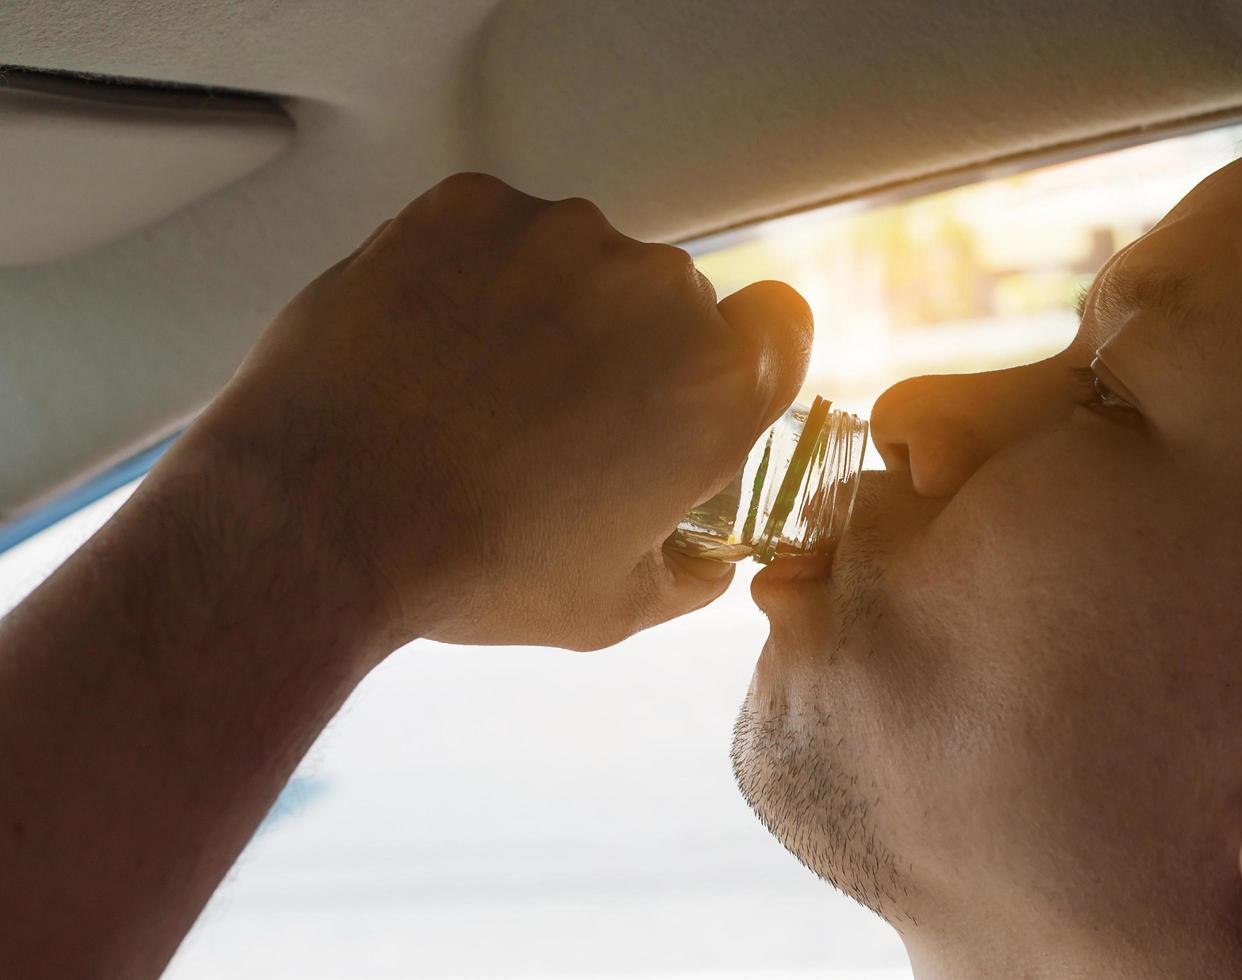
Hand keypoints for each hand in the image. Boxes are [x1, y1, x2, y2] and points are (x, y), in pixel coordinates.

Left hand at [170, 173, 810, 653]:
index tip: (689, 383)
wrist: (318, 517)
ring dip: (547, 308)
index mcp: (712, 386)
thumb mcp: (611, 608)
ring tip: (472, 386)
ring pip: (579, 261)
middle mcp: (653, 292)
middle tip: (555, 414)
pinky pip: (497, 233)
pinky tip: (431, 344)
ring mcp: (558, 237)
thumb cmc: (473, 567)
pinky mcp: (469, 208)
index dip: (740, 356)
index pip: (779, 327)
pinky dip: (473, 276)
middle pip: (669, 301)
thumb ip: (687, 574)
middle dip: (628, 348)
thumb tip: (705, 558)